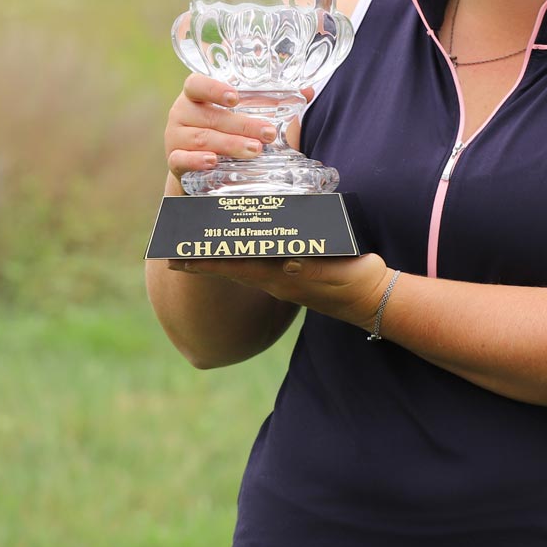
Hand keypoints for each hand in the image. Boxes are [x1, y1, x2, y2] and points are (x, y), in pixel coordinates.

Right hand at [164, 73, 278, 183]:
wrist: (200, 168)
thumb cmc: (225, 132)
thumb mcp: (243, 115)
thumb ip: (272, 102)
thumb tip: (309, 91)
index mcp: (195, 96)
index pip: (196, 84)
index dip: (213, 89)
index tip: (235, 97)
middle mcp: (181, 113)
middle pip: (210, 117)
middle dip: (242, 125)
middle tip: (267, 134)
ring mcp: (175, 138)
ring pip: (202, 139)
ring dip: (230, 144)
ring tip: (254, 150)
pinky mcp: (174, 161)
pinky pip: (181, 159)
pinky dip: (196, 161)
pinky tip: (212, 161)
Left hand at [168, 252, 392, 329]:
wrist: (373, 299)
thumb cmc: (353, 283)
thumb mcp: (331, 273)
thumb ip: (309, 268)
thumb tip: (286, 261)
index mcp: (279, 278)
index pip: (234, 267)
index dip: (205, 262)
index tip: (175, 258)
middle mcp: (275, 281)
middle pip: (231, 267)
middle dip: (203, 260)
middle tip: (173, 251)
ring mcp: (283, 280)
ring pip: (243, 266)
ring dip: (220, 257)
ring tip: (197, 246)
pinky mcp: (295, 276)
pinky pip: (260, 265)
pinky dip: (244, 255)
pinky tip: (242, 247)